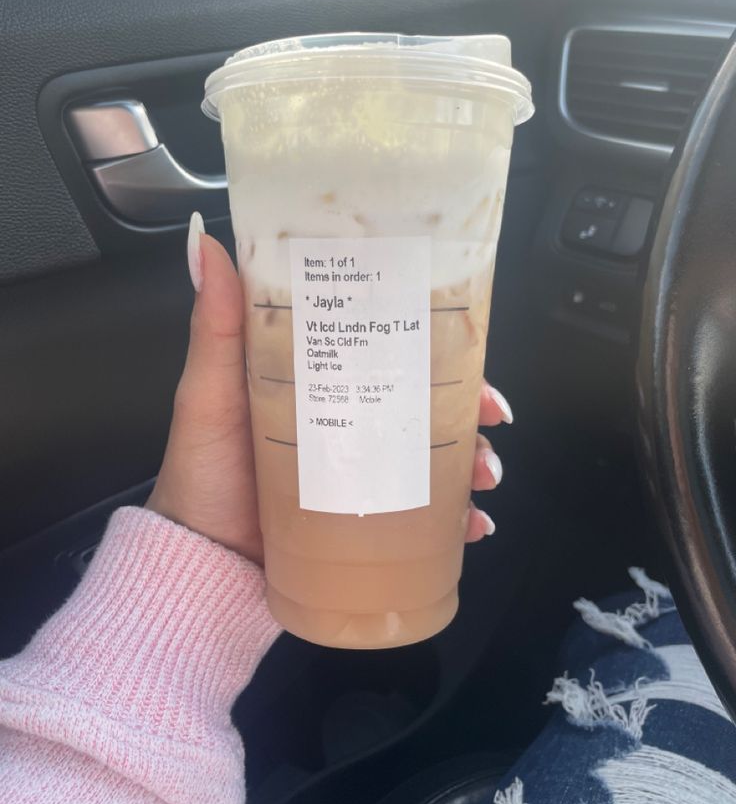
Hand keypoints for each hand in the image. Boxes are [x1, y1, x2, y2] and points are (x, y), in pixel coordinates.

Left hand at [148, 215, 512, 562]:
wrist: (202, 563)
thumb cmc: (204, 470)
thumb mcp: (209, 392)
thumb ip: (215, 325)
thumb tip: (204, 239)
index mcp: (319, 381)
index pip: (387, 349)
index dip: (435, 343)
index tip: (468, 346)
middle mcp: (348, 421)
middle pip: (426, 401)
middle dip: (470, 407)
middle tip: (491, 417)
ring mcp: (362, 473)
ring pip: (437, 457)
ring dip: (474, 463)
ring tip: (483, 480)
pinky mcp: (368, 520)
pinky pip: (427, 515)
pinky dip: (458, 520)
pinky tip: (472, 525)